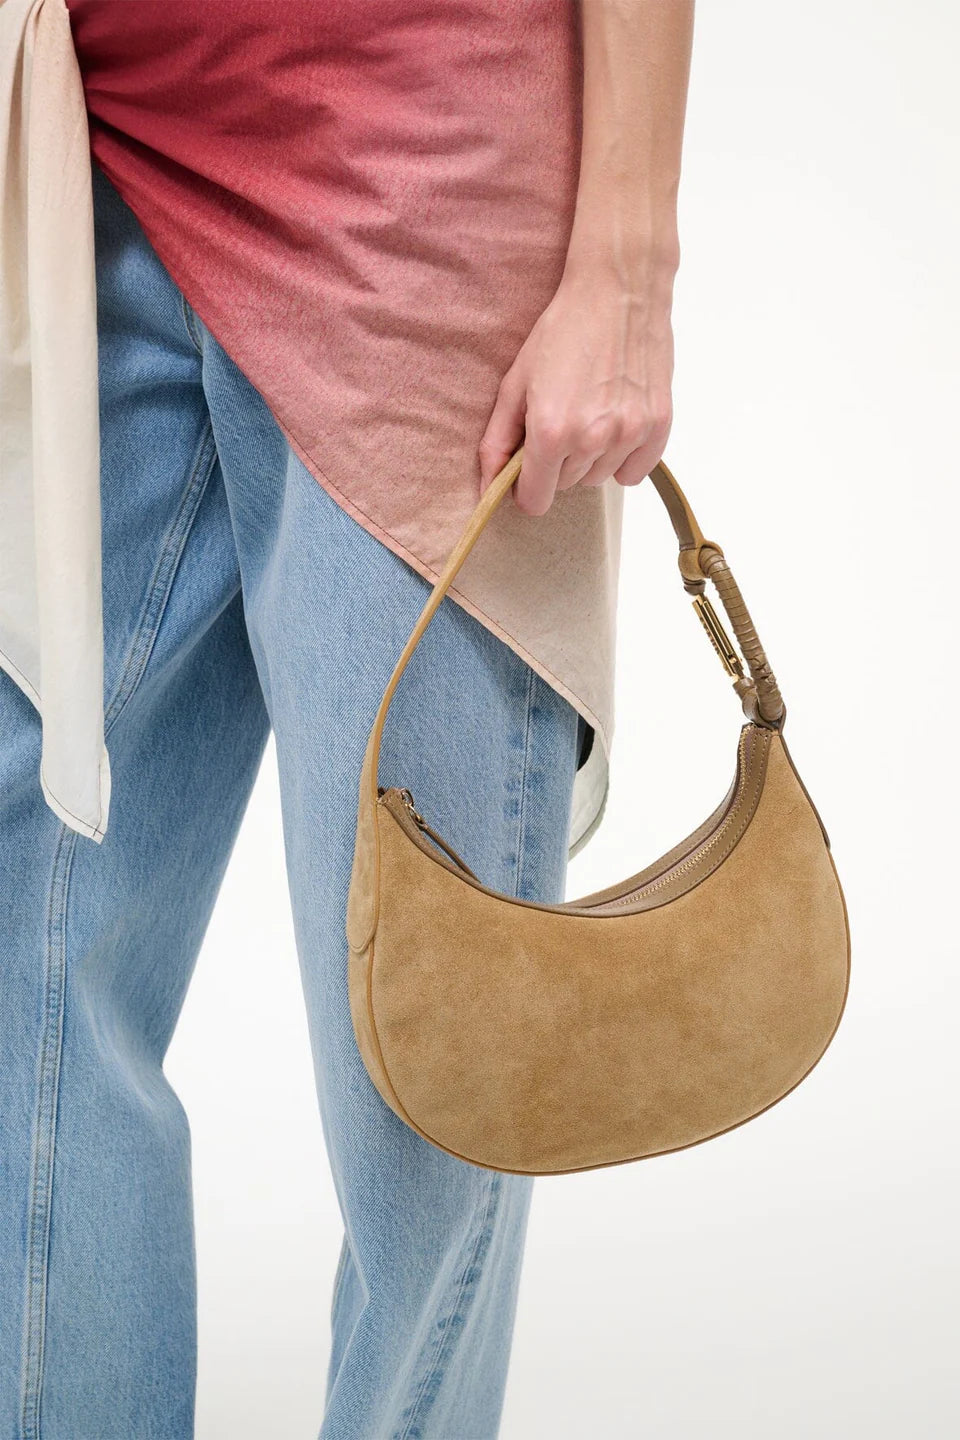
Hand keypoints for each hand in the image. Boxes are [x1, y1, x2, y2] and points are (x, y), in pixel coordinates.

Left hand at [478, 254, 676, 515]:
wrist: (619, 290)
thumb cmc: (564, 330)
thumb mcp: (516, 382)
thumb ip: (497, 440)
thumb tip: (488, 486)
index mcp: (550, 431)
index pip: (535, 500)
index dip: (526, 489)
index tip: (528, 471)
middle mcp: (592, 439)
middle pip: (566, 486)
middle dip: (557, 463)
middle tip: (562, 417)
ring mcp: (629, 434)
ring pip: (599, 478)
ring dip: (590, 457)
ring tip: (590, 412)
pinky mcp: (658, 425)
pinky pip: (633, 473)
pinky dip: (623, 458)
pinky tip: (615, 423)